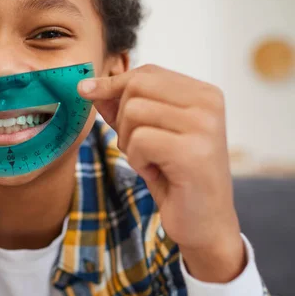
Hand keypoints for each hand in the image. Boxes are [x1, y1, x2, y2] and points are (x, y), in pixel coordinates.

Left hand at [78, 65, 244, 281]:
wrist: (204, 222)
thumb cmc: (175, 177)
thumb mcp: (147, 135)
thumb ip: (124, 109)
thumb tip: (90, 87)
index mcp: (204, 93)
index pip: (147, 72)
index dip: (113, 83)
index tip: (87, 93)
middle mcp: (208, 103)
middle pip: (136, 86)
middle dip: (122, 118)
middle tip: (138, 147)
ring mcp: (204, 126)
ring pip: (133, 112)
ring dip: (129, 143)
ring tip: (151, 161)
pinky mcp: (192, 151)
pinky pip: (139, 141)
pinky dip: (137, 160)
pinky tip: (157, 173)